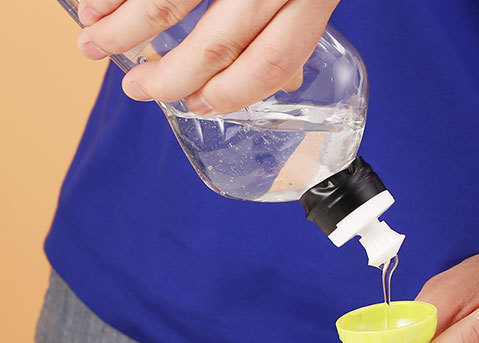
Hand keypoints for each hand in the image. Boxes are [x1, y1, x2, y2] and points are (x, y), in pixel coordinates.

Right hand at [76, 0, 337, 113]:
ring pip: (169, 1)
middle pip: (218, 42)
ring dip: (122, 31)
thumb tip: (284, 82)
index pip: (272, 60)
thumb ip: (295, 23)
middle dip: (170, 77)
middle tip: (138, 90)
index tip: (201, 106)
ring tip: (93, 45)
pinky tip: (95, 4)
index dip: (234, 93)